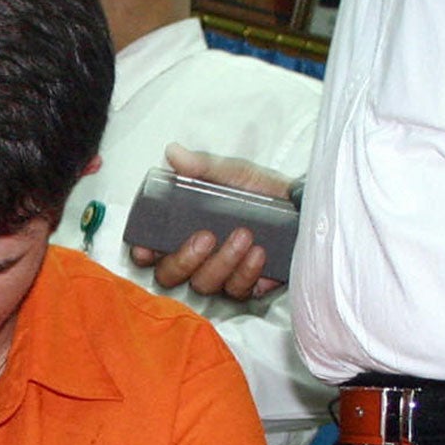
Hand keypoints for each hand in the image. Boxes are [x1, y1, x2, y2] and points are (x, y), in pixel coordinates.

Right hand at [133, 145, 294, 301]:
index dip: (143, 253)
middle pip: (170, 276)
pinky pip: (237, 292)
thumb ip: (203, 166)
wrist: (300, 204)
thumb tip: (174, 153)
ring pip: (204, 285)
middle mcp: (196, 259)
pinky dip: (247, 273)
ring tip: (245, 235)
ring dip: (222, 262)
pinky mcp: (246, 287)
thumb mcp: (231, 173)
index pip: (150, 251)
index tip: (148, 249)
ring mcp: (219, 276)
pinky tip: (259, 252)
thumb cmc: (259, 189)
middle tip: (206, 236)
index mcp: (182, 231)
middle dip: (185, 259)